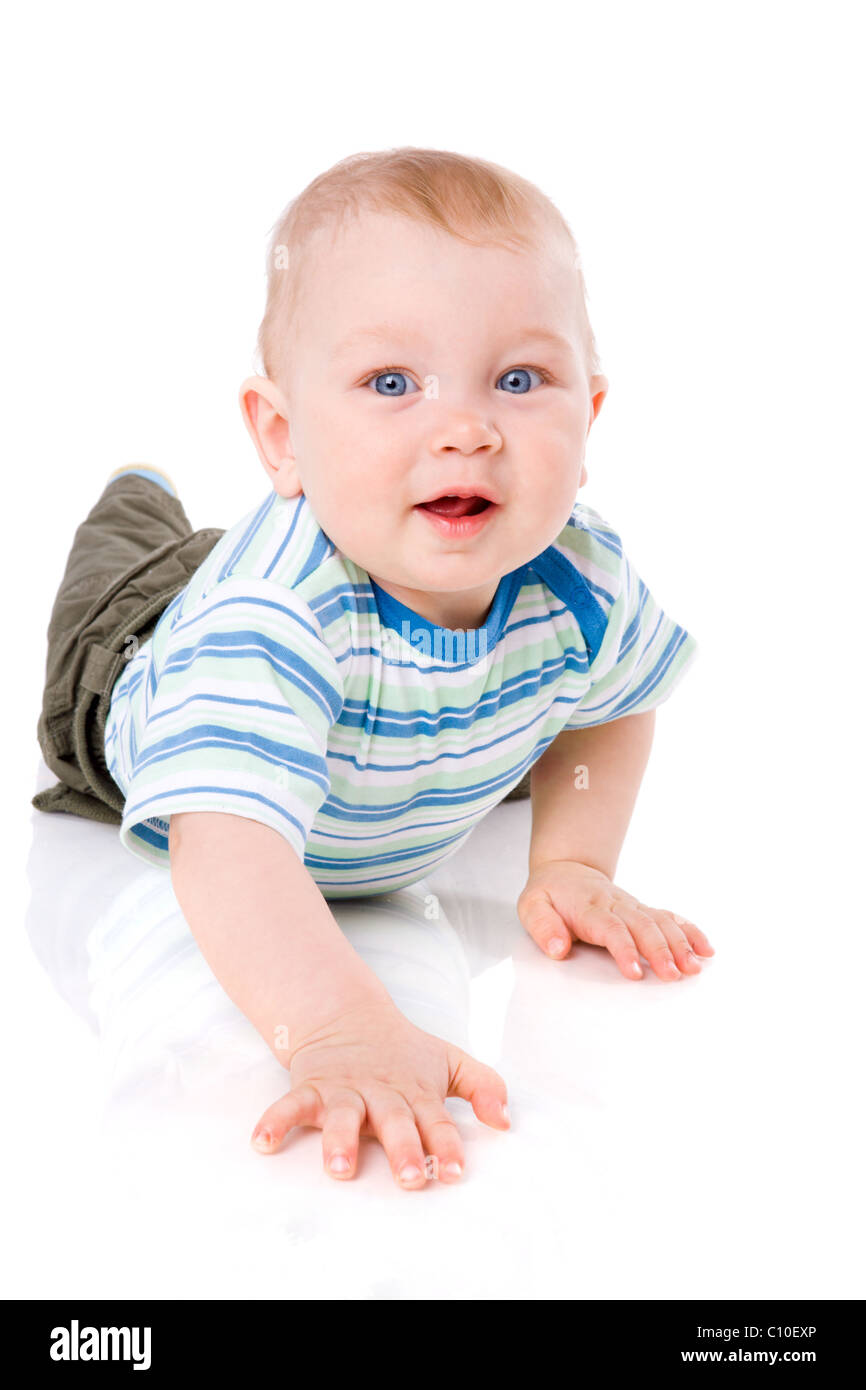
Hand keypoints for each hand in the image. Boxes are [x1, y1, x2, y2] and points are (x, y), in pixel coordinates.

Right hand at [250, 999, 509, 1187]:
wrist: (347, 1015)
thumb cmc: (405, 1052)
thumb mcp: (449, 1062)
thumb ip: (483, 1087)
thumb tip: (506, 1122)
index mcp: (416, 1091)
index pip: (437, 1121)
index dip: (447, 1145)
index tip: (456, 1172)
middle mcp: (381, 1092)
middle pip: (394, 1121)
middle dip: (402, 1149)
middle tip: (409, 1178)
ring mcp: (344, 1090)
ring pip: (342, 1116)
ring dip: (340, 1141)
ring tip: (340, 1169)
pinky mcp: (311, 1088)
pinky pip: (290, 1105)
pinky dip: (275, 1121)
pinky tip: (262, 1143)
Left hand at [517, 859, 713, 980]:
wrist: (566, 869)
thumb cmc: (549, 893)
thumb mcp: (531, 906)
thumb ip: (542, 926)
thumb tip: (557, 949)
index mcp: (588, 907)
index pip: (610, 928)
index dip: (624, 950)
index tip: (635, 973)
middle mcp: (616, 905)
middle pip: (643, 925)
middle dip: (660, 950)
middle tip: (674, 974)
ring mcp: (632, 906)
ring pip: (661, 921)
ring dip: (680, 943)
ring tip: (694, 967)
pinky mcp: (642, 909)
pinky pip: (670, 917)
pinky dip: (690, 931)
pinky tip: (706, 949)